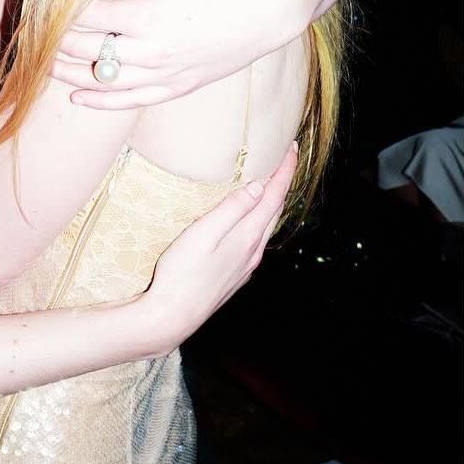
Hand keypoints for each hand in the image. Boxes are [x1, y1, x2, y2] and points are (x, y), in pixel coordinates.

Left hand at [52, 0, 297, 108]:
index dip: (57, 10)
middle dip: (55, 41)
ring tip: (42, 63)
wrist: (269, 14)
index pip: (87, 18)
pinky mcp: (175, 89)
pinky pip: (129, 102)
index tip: (38, 1)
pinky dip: (99, 101)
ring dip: (68, 73)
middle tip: (32, 31)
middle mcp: (151, 52)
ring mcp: (163, 75)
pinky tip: (77, 98)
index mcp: (149, 17)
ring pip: (103, 81)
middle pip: (88, 51)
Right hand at [140, 143, 297, 348]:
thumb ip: (232, 209)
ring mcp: (245, 265)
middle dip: (283, 182)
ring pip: (266, 227)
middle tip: (285, 158)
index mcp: (248, 237)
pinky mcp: (234, 275)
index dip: (285, 170)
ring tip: (270, 184)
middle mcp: (253, 251)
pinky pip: (255, 240)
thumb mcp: (203, 234)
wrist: (172, 317)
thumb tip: (259, 186)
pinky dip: (260, 221)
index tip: (292, 147)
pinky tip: (250, 222)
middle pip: (275, 210)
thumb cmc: (181, 274)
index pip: (274, 196)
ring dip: (272, 203)